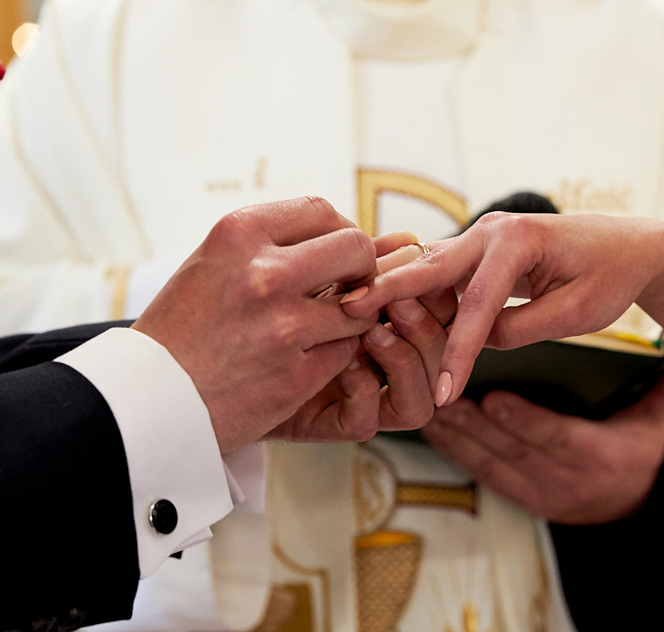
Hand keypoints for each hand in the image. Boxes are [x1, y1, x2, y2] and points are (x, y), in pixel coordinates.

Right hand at [133, 197, 377, 452]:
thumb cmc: (179, 329)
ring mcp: (283, 326)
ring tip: (321, 327)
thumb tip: (334, 231)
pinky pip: (345, 352)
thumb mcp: (209, 263)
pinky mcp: (295, 376)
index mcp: (239, 235)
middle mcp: (264, 274)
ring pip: (359, 307)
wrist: (145, 401)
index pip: (320, 210)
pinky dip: (335, 355)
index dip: (339, 228)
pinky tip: (306, 359)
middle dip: (360, 266)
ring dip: (349, 317)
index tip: (336, 249)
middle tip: (348, 286)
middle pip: (355, 248)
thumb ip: (265, 243)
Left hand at [268, 234, 453, 439]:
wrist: (220, 357)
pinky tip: (342, 361)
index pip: (443, 319)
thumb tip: (408, 240)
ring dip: (403, 358)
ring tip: (371, 330)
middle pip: (442, 360)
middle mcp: (384, 368)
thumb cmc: (263, 311)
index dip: (439, 296)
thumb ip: (362, 266)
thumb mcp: (316, 279)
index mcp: (391, 327)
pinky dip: (361, 389)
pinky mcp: (329, 422)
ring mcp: (362, 399)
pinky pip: (366, 421)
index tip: (415, 266)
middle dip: (427, 324)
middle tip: (397, 298)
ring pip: (419, 402)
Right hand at [344, 212, 663, 404]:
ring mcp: (480, 236)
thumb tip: (476, 341)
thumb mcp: (575, 314)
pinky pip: (437, 272)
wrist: (629, 247)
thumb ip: (522, 329)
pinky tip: (379, 313)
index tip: (442, 392)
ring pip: (426, 266)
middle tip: (347, 312)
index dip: (457, 351)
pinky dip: (409, 290)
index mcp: (519, 241)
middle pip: (430, 266)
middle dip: (388, 290)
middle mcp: (491, 231)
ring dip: (391, 288)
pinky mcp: (476, 249)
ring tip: (348, 314)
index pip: (477, 303)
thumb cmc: (609, 278)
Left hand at [422, 352, 663, 523]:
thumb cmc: (635, 448)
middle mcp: (565, 481)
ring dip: (457, 438)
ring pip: (491, 465)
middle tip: (444, 392)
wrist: (628, 508)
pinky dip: (455, 454)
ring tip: (428, 408)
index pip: (556, 438)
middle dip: (476, 424)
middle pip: (514, 450)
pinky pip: (482, 477)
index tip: (493, 398)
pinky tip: (432, 430)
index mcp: (598, 457)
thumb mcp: (655, 418)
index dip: (522, 420)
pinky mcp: (519, 498)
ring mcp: (539, 494)